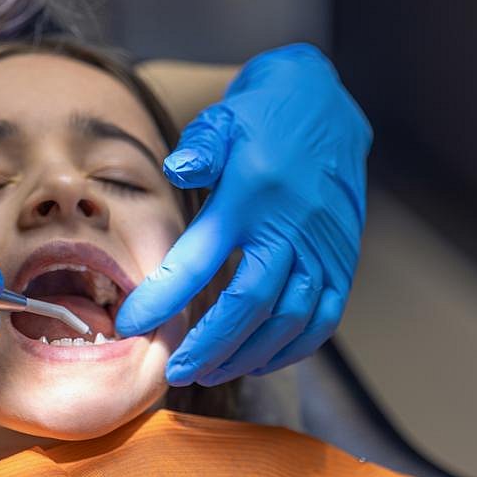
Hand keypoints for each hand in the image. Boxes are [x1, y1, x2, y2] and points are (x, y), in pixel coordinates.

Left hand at [114, 43, 369, 386]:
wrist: (328, 104)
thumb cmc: (262, 116)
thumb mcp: (222, 118)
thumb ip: (198, 148)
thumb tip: (176, 171)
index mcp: (252, 195)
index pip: (202, 258)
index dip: (165, 297)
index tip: (133, 325)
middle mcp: (291, 226)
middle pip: (250, 304)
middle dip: (210, 346)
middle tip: (176, 371)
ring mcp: (324, 247)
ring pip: (289, 319)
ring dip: (249, 354)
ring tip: (211, 372)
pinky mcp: (344, 259)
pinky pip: (325, 318)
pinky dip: (294, 348)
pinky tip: (262, 361)